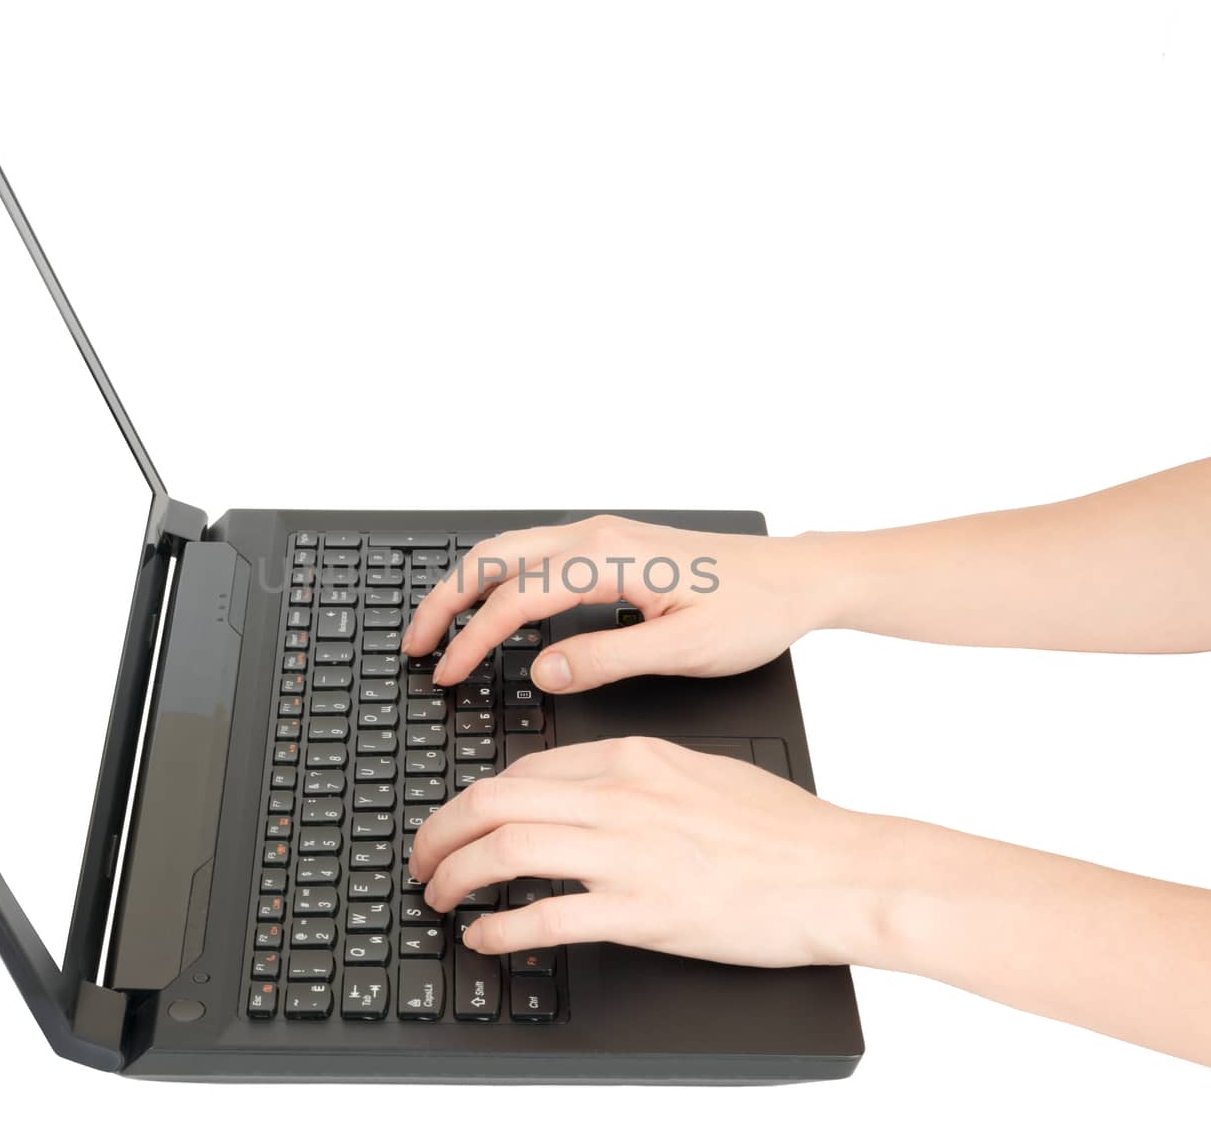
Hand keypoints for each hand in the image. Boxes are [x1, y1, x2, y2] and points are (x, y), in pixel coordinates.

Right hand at [401, 515, 835, 689]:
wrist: (796, 579)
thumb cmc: (754, 610)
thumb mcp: (683, 649)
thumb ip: (605, 659)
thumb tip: (542, 672)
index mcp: (609, 557)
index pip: (516, 597)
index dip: (474, 640)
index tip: (449, 675)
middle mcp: (597, 536)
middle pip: (494, 558)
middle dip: (445, 600)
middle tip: (414, 645)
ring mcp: (601, 536)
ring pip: (508, 551)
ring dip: (466, 587)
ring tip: (439, 630)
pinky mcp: (609, 547)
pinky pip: (533, 555)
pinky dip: (497, 581)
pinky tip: (493, 613)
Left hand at [408, 737, 890, 966]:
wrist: (840, 871)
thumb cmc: (784, 830)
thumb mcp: (701, 771)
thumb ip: (636, 777)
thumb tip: (580, 794)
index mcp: (632, 757)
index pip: (523, 769)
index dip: (474, 801)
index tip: (460, 824)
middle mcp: (620, 797)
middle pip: (493, 801)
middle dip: (440, 832)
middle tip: (422, 859)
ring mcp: (628, 854)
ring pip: (505, 850)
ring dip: (454, 875)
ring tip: (438, 896)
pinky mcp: (643, 912)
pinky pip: (546, 915)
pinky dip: (500, 929)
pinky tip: (486, 938)